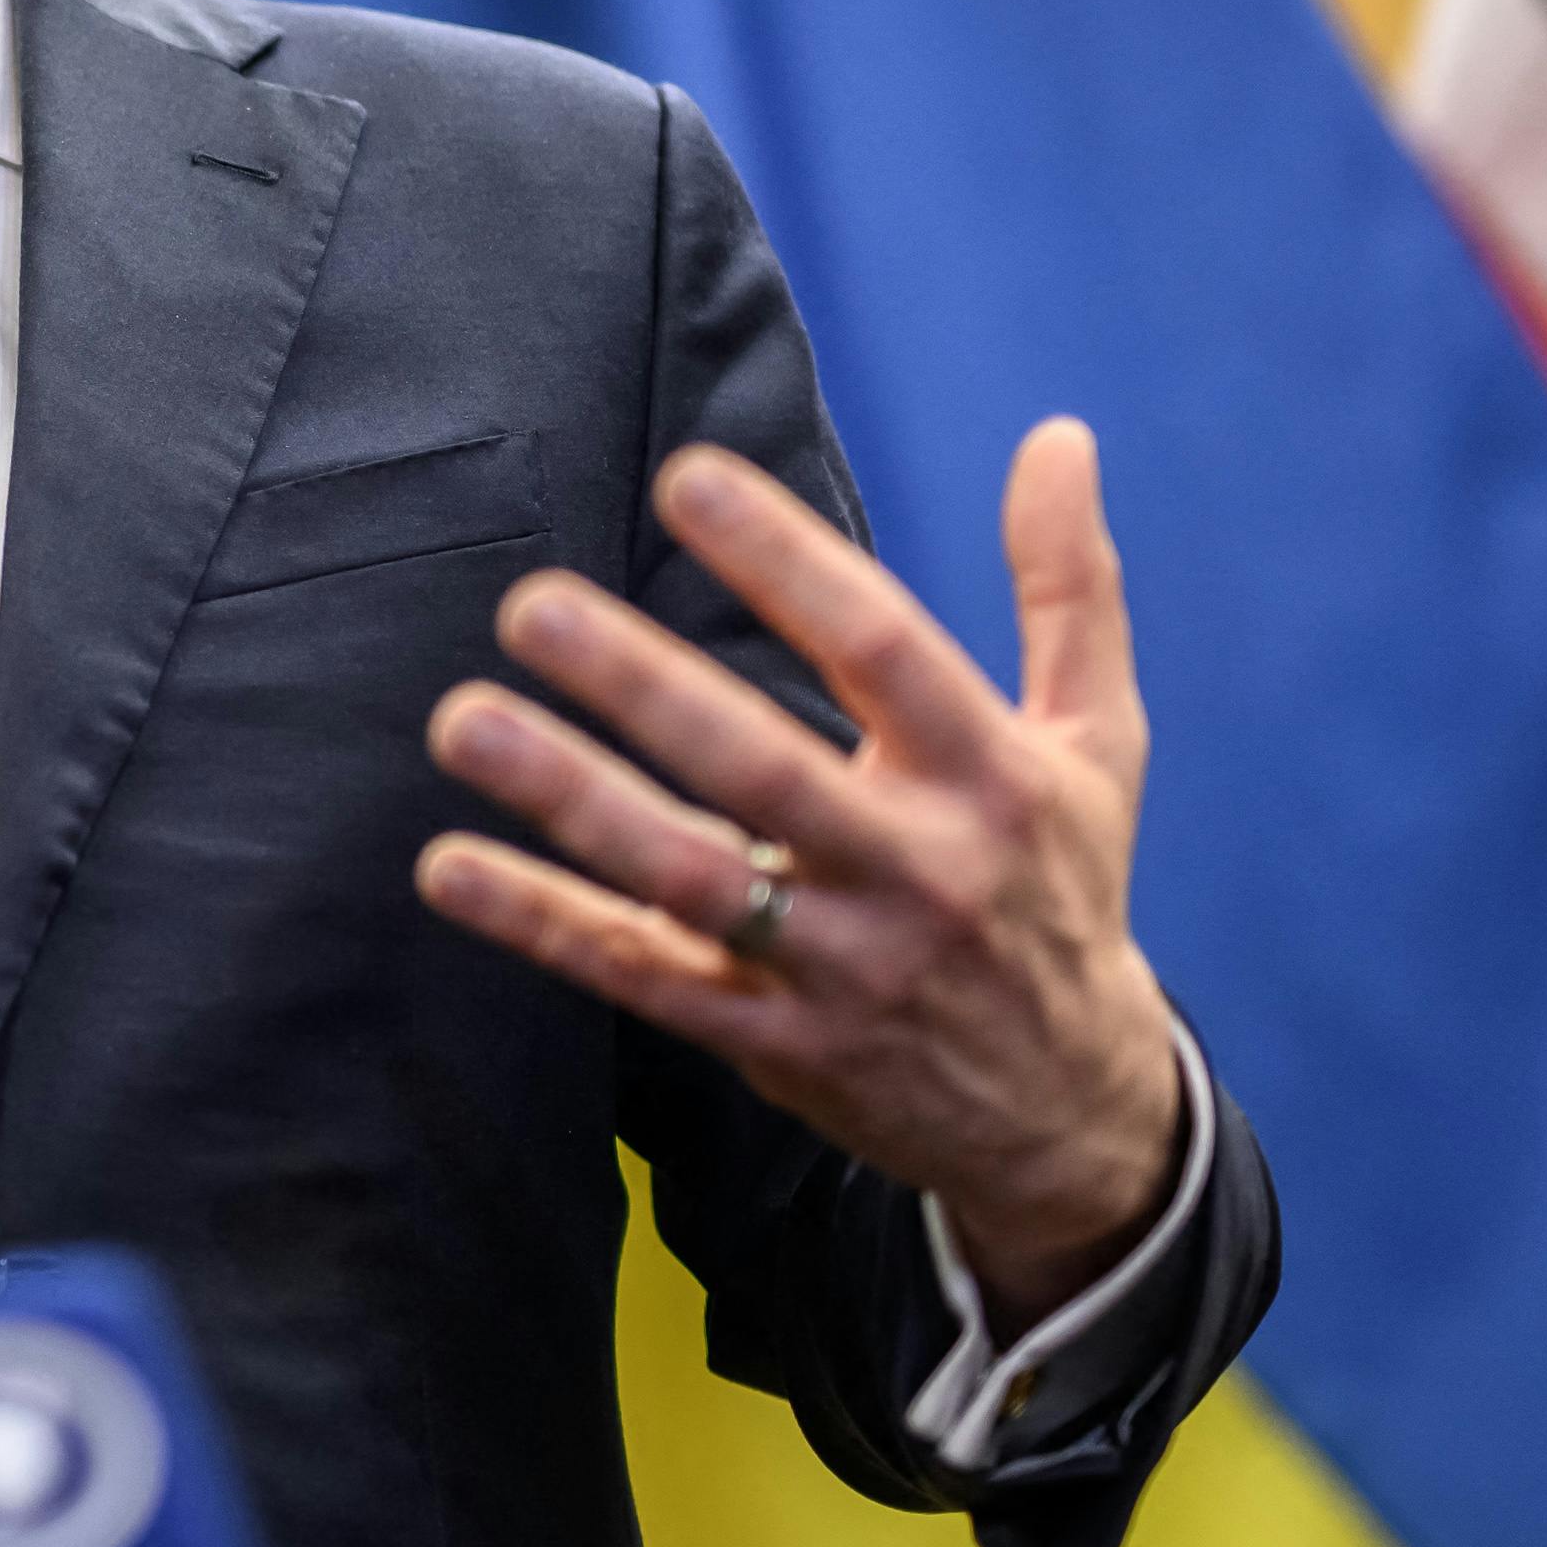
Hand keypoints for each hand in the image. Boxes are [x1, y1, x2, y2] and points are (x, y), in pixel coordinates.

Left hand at [414, 418, 1181, 1323]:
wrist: (1069, 1112)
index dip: (788, 560)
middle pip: (765, 767)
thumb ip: (1070, 590)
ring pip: (688, 879)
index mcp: (991, 778)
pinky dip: (543, 923)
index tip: (687, 477)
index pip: (883, 647)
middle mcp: (917, 872)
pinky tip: (447, 866)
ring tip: (460, 720)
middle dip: (644, 687)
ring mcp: (840, 968)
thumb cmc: (1059, 888)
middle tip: (531, 605)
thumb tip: (1058, 434)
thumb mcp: (1099, 743)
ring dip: (568, 800)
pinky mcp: (774, 1045)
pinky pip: (643, 979)